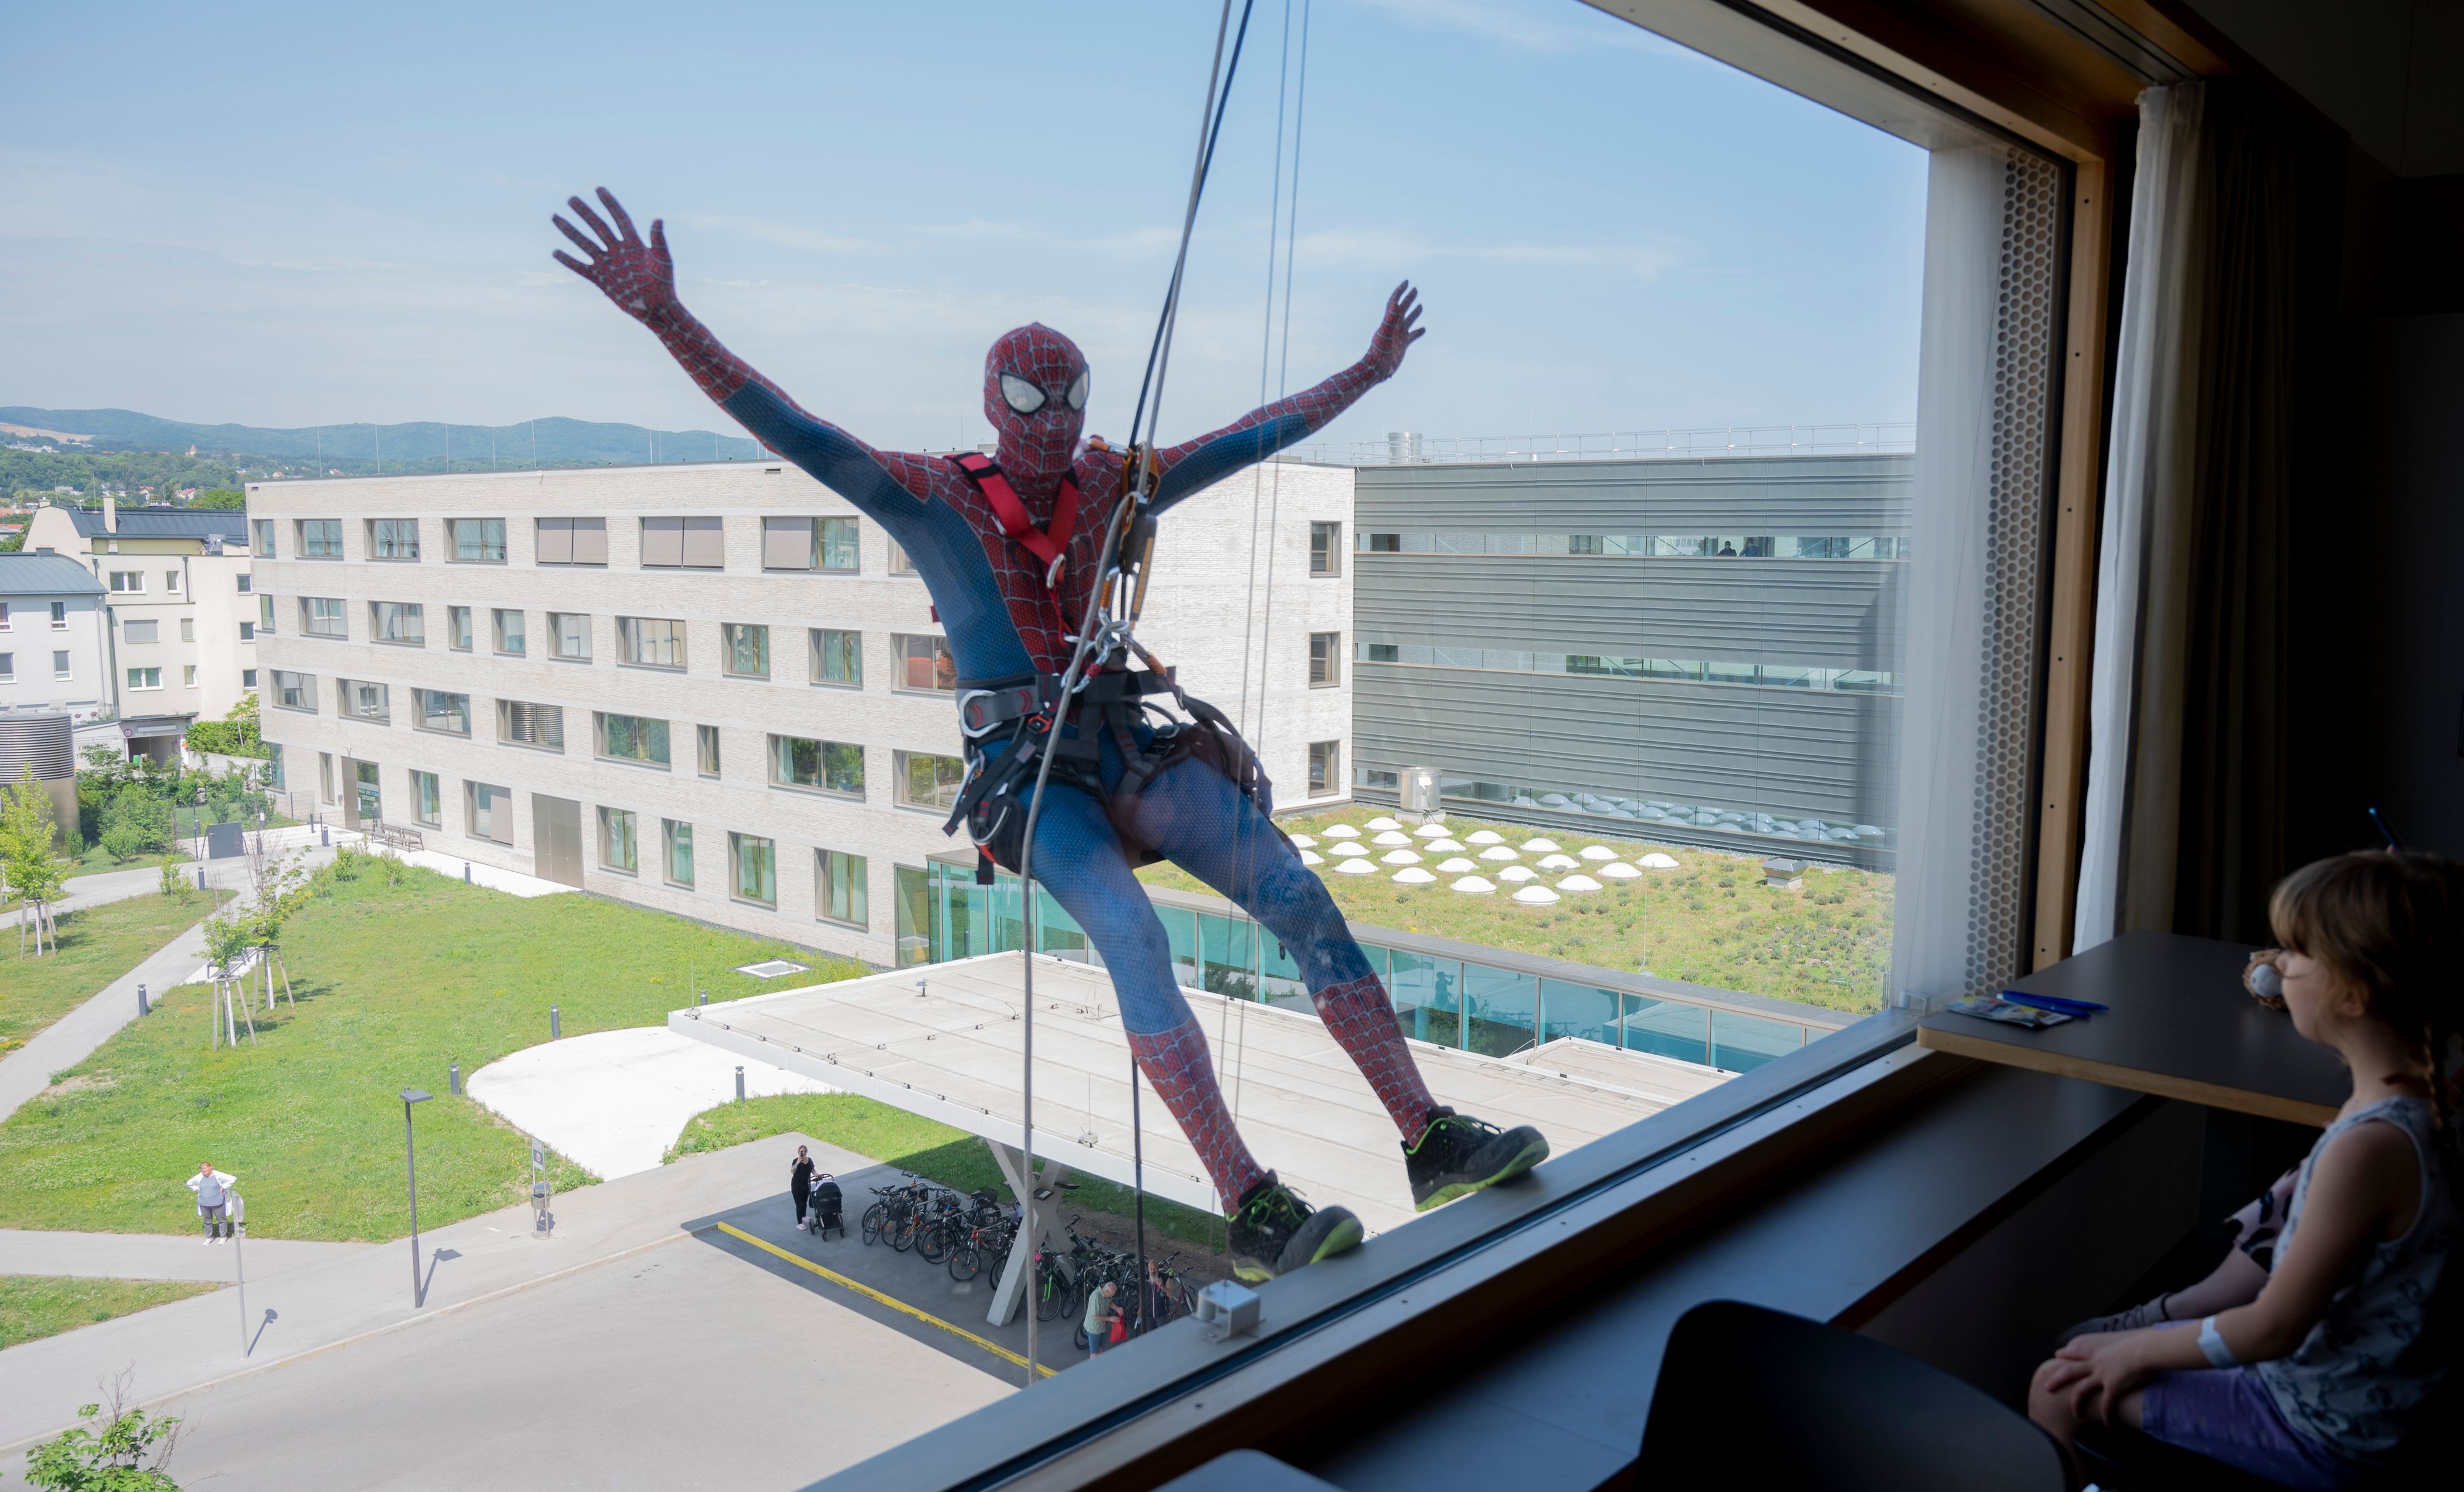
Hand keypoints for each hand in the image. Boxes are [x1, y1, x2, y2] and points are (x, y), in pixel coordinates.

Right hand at [552, 187, 677, 323]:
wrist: (656, 309)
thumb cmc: (664, 284)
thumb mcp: (663, 260)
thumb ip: (658, 240)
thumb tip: (658, 219)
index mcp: (633, 243)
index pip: (619, 218)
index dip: (609, 203)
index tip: (598, 189)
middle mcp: (617, 250)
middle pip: (598, 226)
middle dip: (585, 213)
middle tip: (571, 199)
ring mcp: (607, 264)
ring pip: (585, 243)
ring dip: (570, 231)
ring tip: (555, 217)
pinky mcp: (601, 279)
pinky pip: (581, 268)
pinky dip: (568, 261)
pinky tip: (555, 252)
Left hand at [1362, 281, 1425, 380]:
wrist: (1378, 368)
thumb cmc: (1379, 351)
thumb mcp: (1385, 333)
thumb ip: (1390, 318)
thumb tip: (1395, 303)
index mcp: (1390, 321)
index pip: (1394, 302)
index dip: (1400, 291)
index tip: (1407, 282)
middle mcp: (1394, 326)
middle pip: (1402, 308)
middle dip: (1408, 298)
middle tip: (1415, 289)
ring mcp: (1399, 335)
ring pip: (1408, 320)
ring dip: (1414, 312)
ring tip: (1420, 305)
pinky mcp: (1403, 344)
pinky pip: (1412, 335)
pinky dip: (1418, 331)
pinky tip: (1424, 329)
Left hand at [2049, 1330, 2155, 1424]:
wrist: (2145, 1349)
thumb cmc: (2144, 1345)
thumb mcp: (2128, 1343)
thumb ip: (2126, 1347)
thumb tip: (2134, 1347)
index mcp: (2100, 1352)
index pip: (2079, 1352)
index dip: (2068, 1353)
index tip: (2057, 1353)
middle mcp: (2097, 1363)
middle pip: (2070, 1371)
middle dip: (2057, 1379)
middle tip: (2045, 1386)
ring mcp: (2102, 1375)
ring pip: (2081, 1390)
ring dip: (2077, 1403)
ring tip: (2076, 1414)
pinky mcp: (2112, 1386)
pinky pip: (2105, 1404)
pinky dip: (2106, 1415)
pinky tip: (2108, 1424)